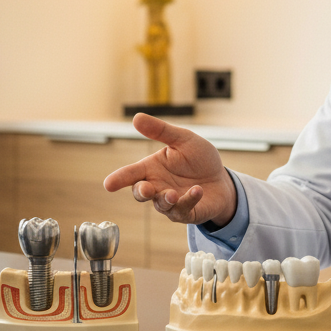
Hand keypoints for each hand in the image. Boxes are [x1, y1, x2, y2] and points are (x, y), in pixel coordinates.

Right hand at [103, 113, 235, 225]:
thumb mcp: (182, 139)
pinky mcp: (187, 213)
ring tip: (173, 194)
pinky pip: (183, 210)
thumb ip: (160, 131)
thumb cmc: (199, 159)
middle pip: (140, 193)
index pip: (131, 174)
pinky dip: (189, 200)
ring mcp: (171, 202)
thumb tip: (136, 117)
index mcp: (152, 168)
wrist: (221, 179)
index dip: (119, 179)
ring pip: (160, 205)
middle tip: (145, 188)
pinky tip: (197, 190)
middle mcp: (158, 187)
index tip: (108, 184)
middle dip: (141, 192)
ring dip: (165, 199)